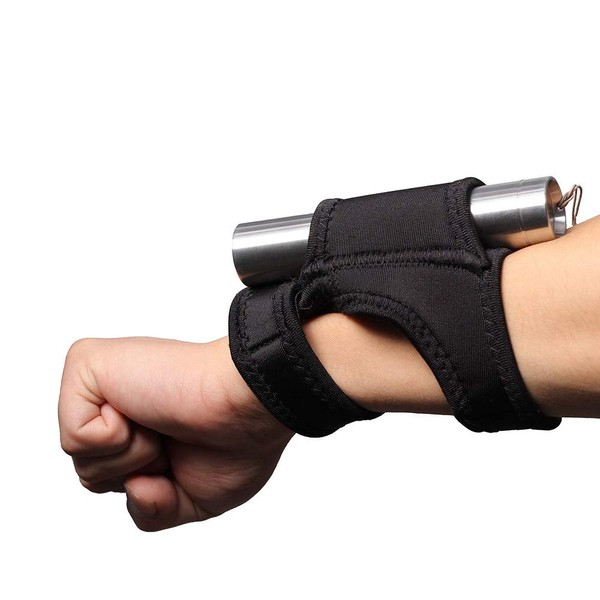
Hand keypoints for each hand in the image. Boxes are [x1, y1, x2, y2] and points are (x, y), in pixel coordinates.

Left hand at [58, 336, 293, 530]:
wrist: (249, 406)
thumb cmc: (236, 442)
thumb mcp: (190, 499)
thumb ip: (150, 509)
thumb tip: (132, 485)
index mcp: (139, 424)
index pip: (110, 481)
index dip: (152, 487)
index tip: (190, 449)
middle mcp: (115, 400)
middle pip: (91, 475)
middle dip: (141, 474)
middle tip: (177, 436)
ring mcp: (99, 380)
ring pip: (82, 462)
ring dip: (136, 456)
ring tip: (165, 420)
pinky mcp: (86, 363)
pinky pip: (76, 437)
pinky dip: (118, 439)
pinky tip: (145, 408)